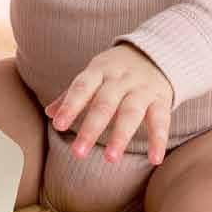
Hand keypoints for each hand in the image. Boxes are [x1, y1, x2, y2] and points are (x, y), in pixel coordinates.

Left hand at [46, 43, 174, 165]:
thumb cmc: (117, 70)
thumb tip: (50, 113)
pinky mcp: (161, 98)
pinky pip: (161, 119)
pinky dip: (158, 140)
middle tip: (78, 153)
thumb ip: (74, 94)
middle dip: (91, 128)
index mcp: (100, 70)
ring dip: (120, 136)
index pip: (82, 87)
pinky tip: (155, 160)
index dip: (70, 105)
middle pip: (105, 103)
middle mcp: (121, 79)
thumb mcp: (95, 74)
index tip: (58, 125)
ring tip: (110, 158)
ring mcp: (142, 88)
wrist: (157, 52)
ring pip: (131, 112)